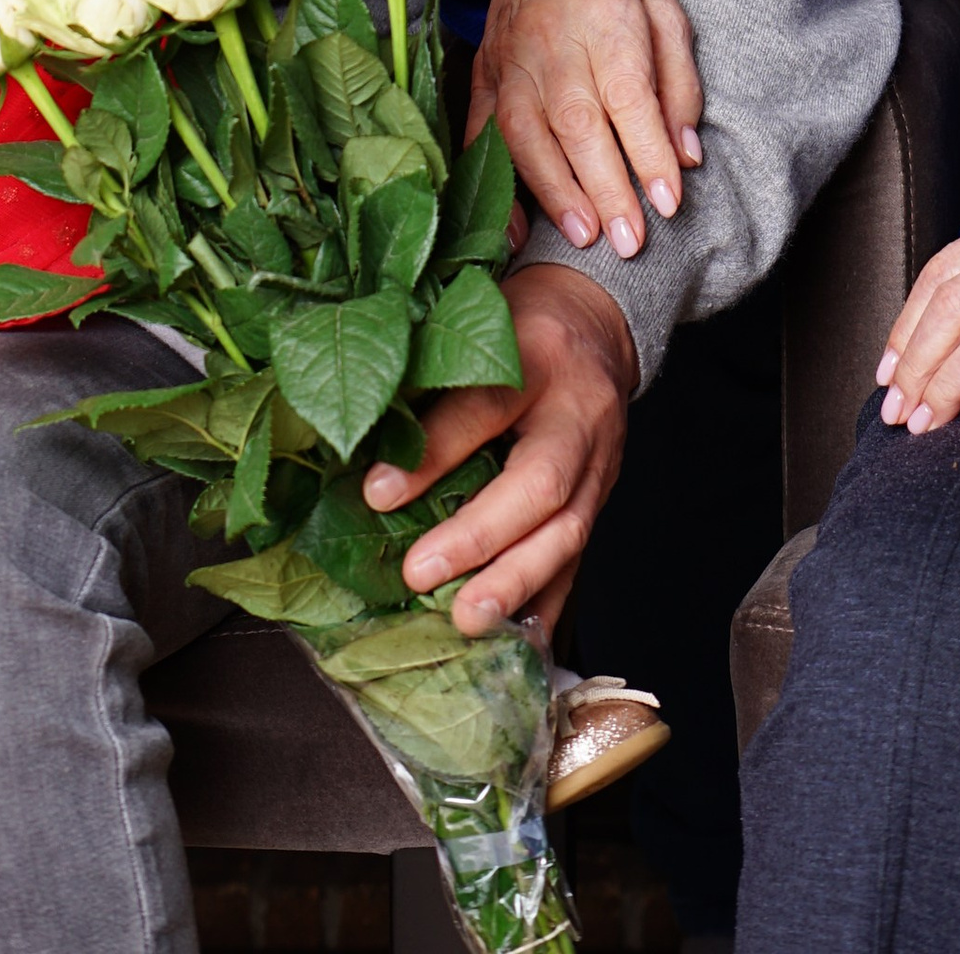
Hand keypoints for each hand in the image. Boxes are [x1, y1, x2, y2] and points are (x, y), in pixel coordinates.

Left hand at [362, 261, 635, 638]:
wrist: (598, 320)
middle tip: (419, 574)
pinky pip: (580, 559)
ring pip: (569, 531)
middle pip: (540, 481)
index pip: (485, 405)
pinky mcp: (604, 498)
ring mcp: (601, 461)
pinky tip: (514, 639)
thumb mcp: (480, 323)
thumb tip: (356, 435)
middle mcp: (578, 412)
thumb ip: (432, 373)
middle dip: (479, 536)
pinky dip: (546, 603)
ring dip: (515, 583)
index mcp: (537, 354)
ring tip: (465, 619)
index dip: (432, 453)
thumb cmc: (522, 323)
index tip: (375, 493)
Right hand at [468, 0, 703, 261]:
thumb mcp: (666, 8)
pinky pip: (482, 131)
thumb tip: (686, 154)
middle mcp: (552, 37)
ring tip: (585, 235)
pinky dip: (495, 181)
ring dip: (554, 190)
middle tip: (630, 241)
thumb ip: (678, 81)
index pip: (628, 93)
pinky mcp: (483, 72)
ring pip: (525, 132)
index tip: (668, 200)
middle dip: (604, 187)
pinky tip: (517, 226)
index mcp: (606, 13)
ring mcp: (509, 56)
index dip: (648, 151)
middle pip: (575, 121)